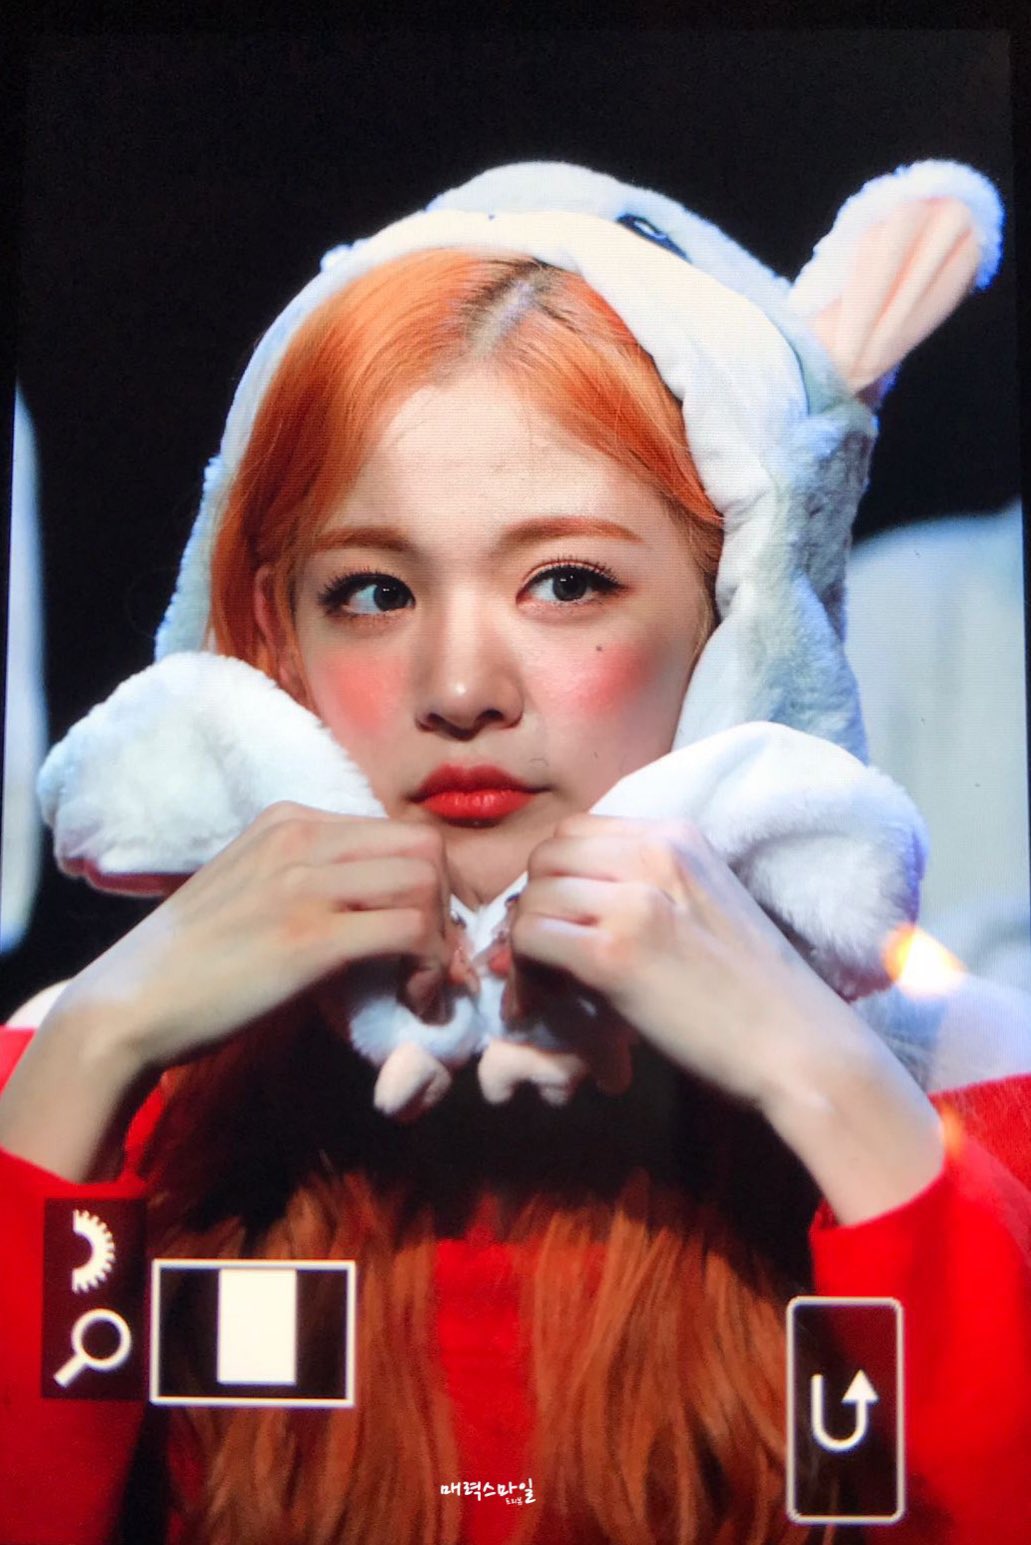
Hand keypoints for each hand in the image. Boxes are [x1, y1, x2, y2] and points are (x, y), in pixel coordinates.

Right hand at [48, 802, 455, 1075]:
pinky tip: (412, 1001)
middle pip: (425, 847)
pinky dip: (428, 969)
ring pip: (426, 882)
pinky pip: (410, 932)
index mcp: (288, 821)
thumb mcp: (253, 895)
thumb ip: (311, 885)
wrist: (126, 1005)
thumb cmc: (190, 966)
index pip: (396, 832)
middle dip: (447, 907)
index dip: (427, 887)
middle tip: (434, 963)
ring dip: (441, 942)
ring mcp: (304, 883)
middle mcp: (300, 837)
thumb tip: (378, 912)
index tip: (423, 940)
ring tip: (422, 987)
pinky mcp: (310, 937)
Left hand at [506, 813, 861, 1113]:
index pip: (577, 831)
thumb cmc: (757, 993)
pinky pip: (530, 940)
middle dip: (535, 906)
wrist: (801, 1048)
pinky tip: (546, 1003)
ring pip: (532, 899)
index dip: (558, 878)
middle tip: (545, 958)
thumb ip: (646, 889)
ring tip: (547, 988)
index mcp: (677, 836)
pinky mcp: (613, 954)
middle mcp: (653, 853)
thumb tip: (572, 907)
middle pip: (547, 857)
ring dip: (525, 946)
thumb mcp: (704, 907)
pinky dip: (526, 974)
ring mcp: (632, 901)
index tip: (565, 924)